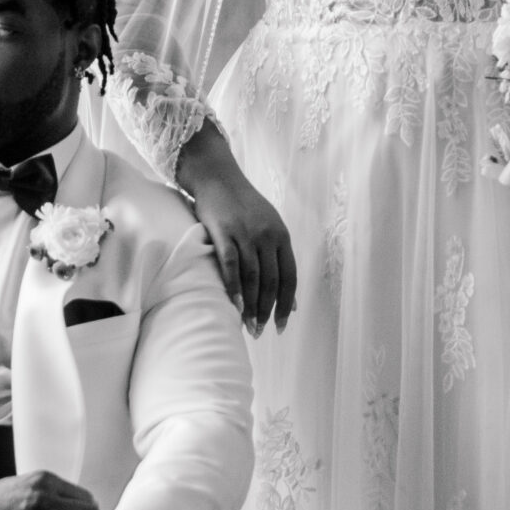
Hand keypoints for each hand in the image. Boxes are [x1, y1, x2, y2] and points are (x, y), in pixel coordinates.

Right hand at [177, 125, 296, 333]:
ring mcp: (245, 233)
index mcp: (281, 236)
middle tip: (260, 331)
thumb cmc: (244, 207)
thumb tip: (291, 302)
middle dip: (267, 310)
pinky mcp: (223, 231)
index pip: (289, 277)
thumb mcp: (270, 228)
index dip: (285, 304)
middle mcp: (267, 235)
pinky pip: (230, 264)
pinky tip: (234, 305)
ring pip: (252, 276)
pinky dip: (233, 287)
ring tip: (247, 325)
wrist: (218, 178)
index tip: (281, 326)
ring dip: (250, 304)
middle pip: (271, 281)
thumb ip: (280, 261)